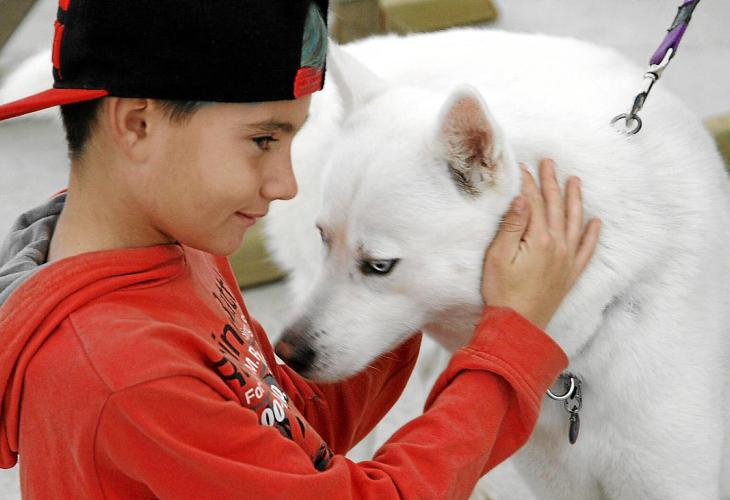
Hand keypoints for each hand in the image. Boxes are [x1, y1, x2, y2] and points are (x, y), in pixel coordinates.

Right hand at [481, 159, 601, 329]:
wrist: (518, 326)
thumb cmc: (502, 292)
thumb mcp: (498, 256)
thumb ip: (512, 225)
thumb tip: (523, 199)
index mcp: (539, 239)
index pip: (535, 203)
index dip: (528, 183)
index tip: (522, 168)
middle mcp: (558, 246)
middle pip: (556, 207)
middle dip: (552, 183)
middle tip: (549, 163)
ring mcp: (567, 260)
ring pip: (575, 222)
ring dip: (575, 200)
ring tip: (575, 181)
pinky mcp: (570, 274)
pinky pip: (587, 249)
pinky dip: (592, 234)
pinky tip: (596, 222)